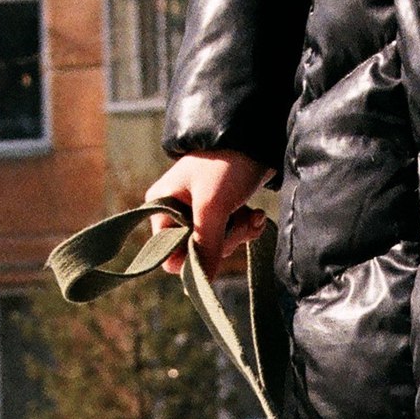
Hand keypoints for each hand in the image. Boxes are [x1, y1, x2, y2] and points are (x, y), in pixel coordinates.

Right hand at [146, 150, 271, 275]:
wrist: (257, 134)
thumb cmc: (226, 163)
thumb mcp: (212, 206)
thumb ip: (206, 246)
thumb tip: (202, 284)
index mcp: (162, 206)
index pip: (169, 256)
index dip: (194, 258)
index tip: (215, 242)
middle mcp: (176, 210)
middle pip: (197, 252)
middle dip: (223, 241)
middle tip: (238, 220)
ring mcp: (200, 211)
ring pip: (217, 246)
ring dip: (238, 233)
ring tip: (249, 213)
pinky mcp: (222, 209)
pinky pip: (231, 234)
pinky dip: (245, 227)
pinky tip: (256, 213)